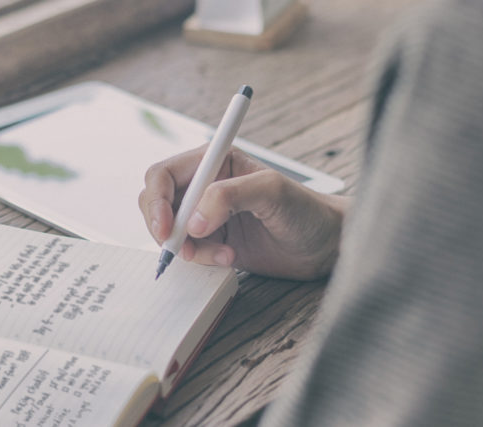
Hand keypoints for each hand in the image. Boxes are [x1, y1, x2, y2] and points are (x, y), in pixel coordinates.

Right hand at [138, 146, 346, 279]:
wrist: (325, 244)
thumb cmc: (307, 210)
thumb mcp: (271, 192)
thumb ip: (229, 196)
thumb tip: (194, 220)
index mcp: (214, 161)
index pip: (164, 174)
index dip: (157, 201)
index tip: (167, 228)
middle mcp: (205, 185)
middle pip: (157, 202)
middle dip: (165, 228)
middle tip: (183, 249)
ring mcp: (207, 214)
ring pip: (170, 230)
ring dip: (188, 248)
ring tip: (223, 253)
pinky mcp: (212, 239)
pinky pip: (187, 250)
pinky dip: (200, 259)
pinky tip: (228, 257)